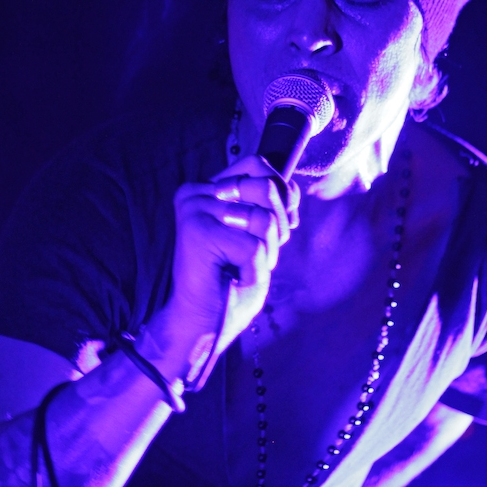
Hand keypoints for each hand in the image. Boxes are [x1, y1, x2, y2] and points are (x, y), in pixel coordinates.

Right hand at [166, 155, 299, 358]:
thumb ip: (271, 203)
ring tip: (241, 267)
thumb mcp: (261, 235)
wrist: (203, 323)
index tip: (280, 225)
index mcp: (208, 189)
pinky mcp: (197, 232)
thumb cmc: (231, 282)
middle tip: (259, 253)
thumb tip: (291, 186)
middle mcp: (196, 193)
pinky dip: (254, 269)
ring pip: (264, 218)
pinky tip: (233, 278)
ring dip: (266, 251)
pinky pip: (253, 245)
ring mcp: (195, 210)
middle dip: (279, 224)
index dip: (283, 192)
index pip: (258, 164)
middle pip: (266, 186)